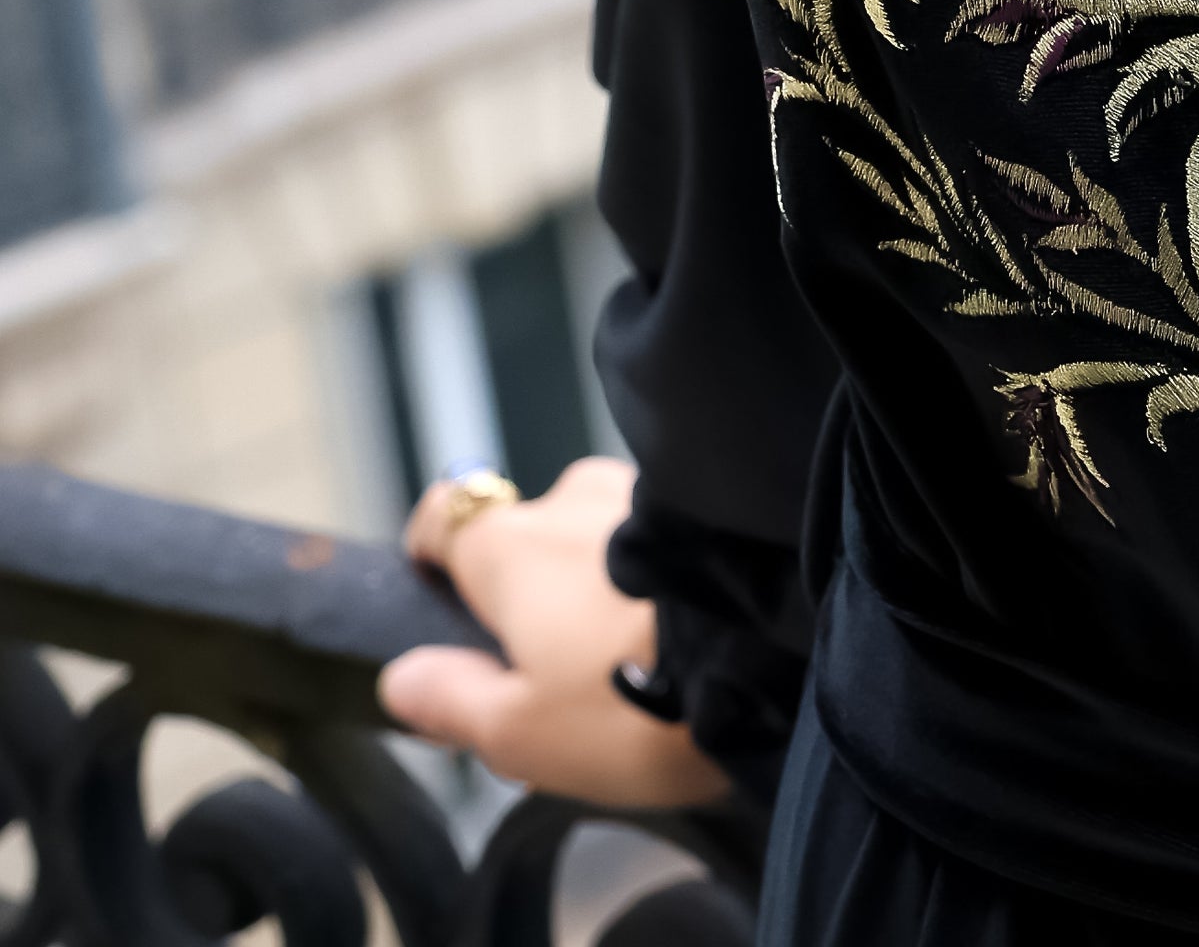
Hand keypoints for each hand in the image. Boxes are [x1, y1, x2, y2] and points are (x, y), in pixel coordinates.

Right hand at [382, 457, 732, 814]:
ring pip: (598, 528)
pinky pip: (656, 531)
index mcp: (511, 547)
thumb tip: (399, 674)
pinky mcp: (706, 505)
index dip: (434, 549)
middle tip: (556, 665)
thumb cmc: (630, 700)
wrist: (774, 648)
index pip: (445, 514)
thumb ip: (452, 700)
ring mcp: (642, 490)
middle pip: (528, 530)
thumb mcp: (520, 733)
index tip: (440, 591)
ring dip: (601, 573)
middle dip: (533, 584)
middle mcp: (571, 498)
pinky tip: (681, 626)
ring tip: (631, 653)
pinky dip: (654, 569)